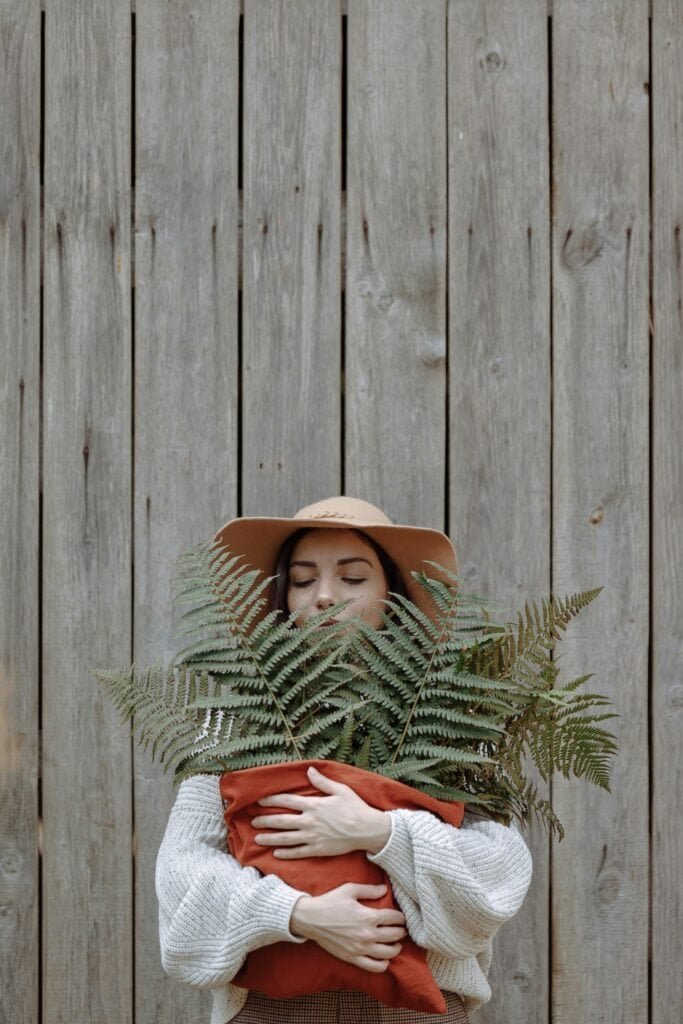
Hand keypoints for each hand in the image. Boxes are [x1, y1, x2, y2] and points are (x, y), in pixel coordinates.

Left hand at [251, 765, 391, 857]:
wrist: (367, 830)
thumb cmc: (355, 807)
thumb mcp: (340, 789)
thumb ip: (322, 781)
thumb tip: (309, 770)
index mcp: (314, 805)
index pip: (287, 801)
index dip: (272, 800)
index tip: (260, 801)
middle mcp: (309, 821)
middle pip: (282, 820)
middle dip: (265, 820)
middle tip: (253, 821)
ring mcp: (312, 837)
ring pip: (286, 838)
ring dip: (270, 838)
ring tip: (258, 839)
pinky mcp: (318, 850)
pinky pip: (298, 852)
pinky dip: (286, 853)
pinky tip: (276, 853)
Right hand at [290, 883, 405, 972]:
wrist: (311, 919)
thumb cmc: (330, 902)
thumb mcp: (350, 889)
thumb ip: (369, 890)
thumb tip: (385, 889)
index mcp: (368, 916)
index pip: (394, 918)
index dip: (401, 917)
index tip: (401, 916)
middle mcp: (367, 934)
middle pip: (394, 935)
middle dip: (401, 931)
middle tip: (401, 928)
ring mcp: (360, 948)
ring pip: (388, 953)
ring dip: (396, 948)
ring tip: (396, 943)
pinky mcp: (353, 958)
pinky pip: (374, 967)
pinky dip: (384, 964)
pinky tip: (385, 959)